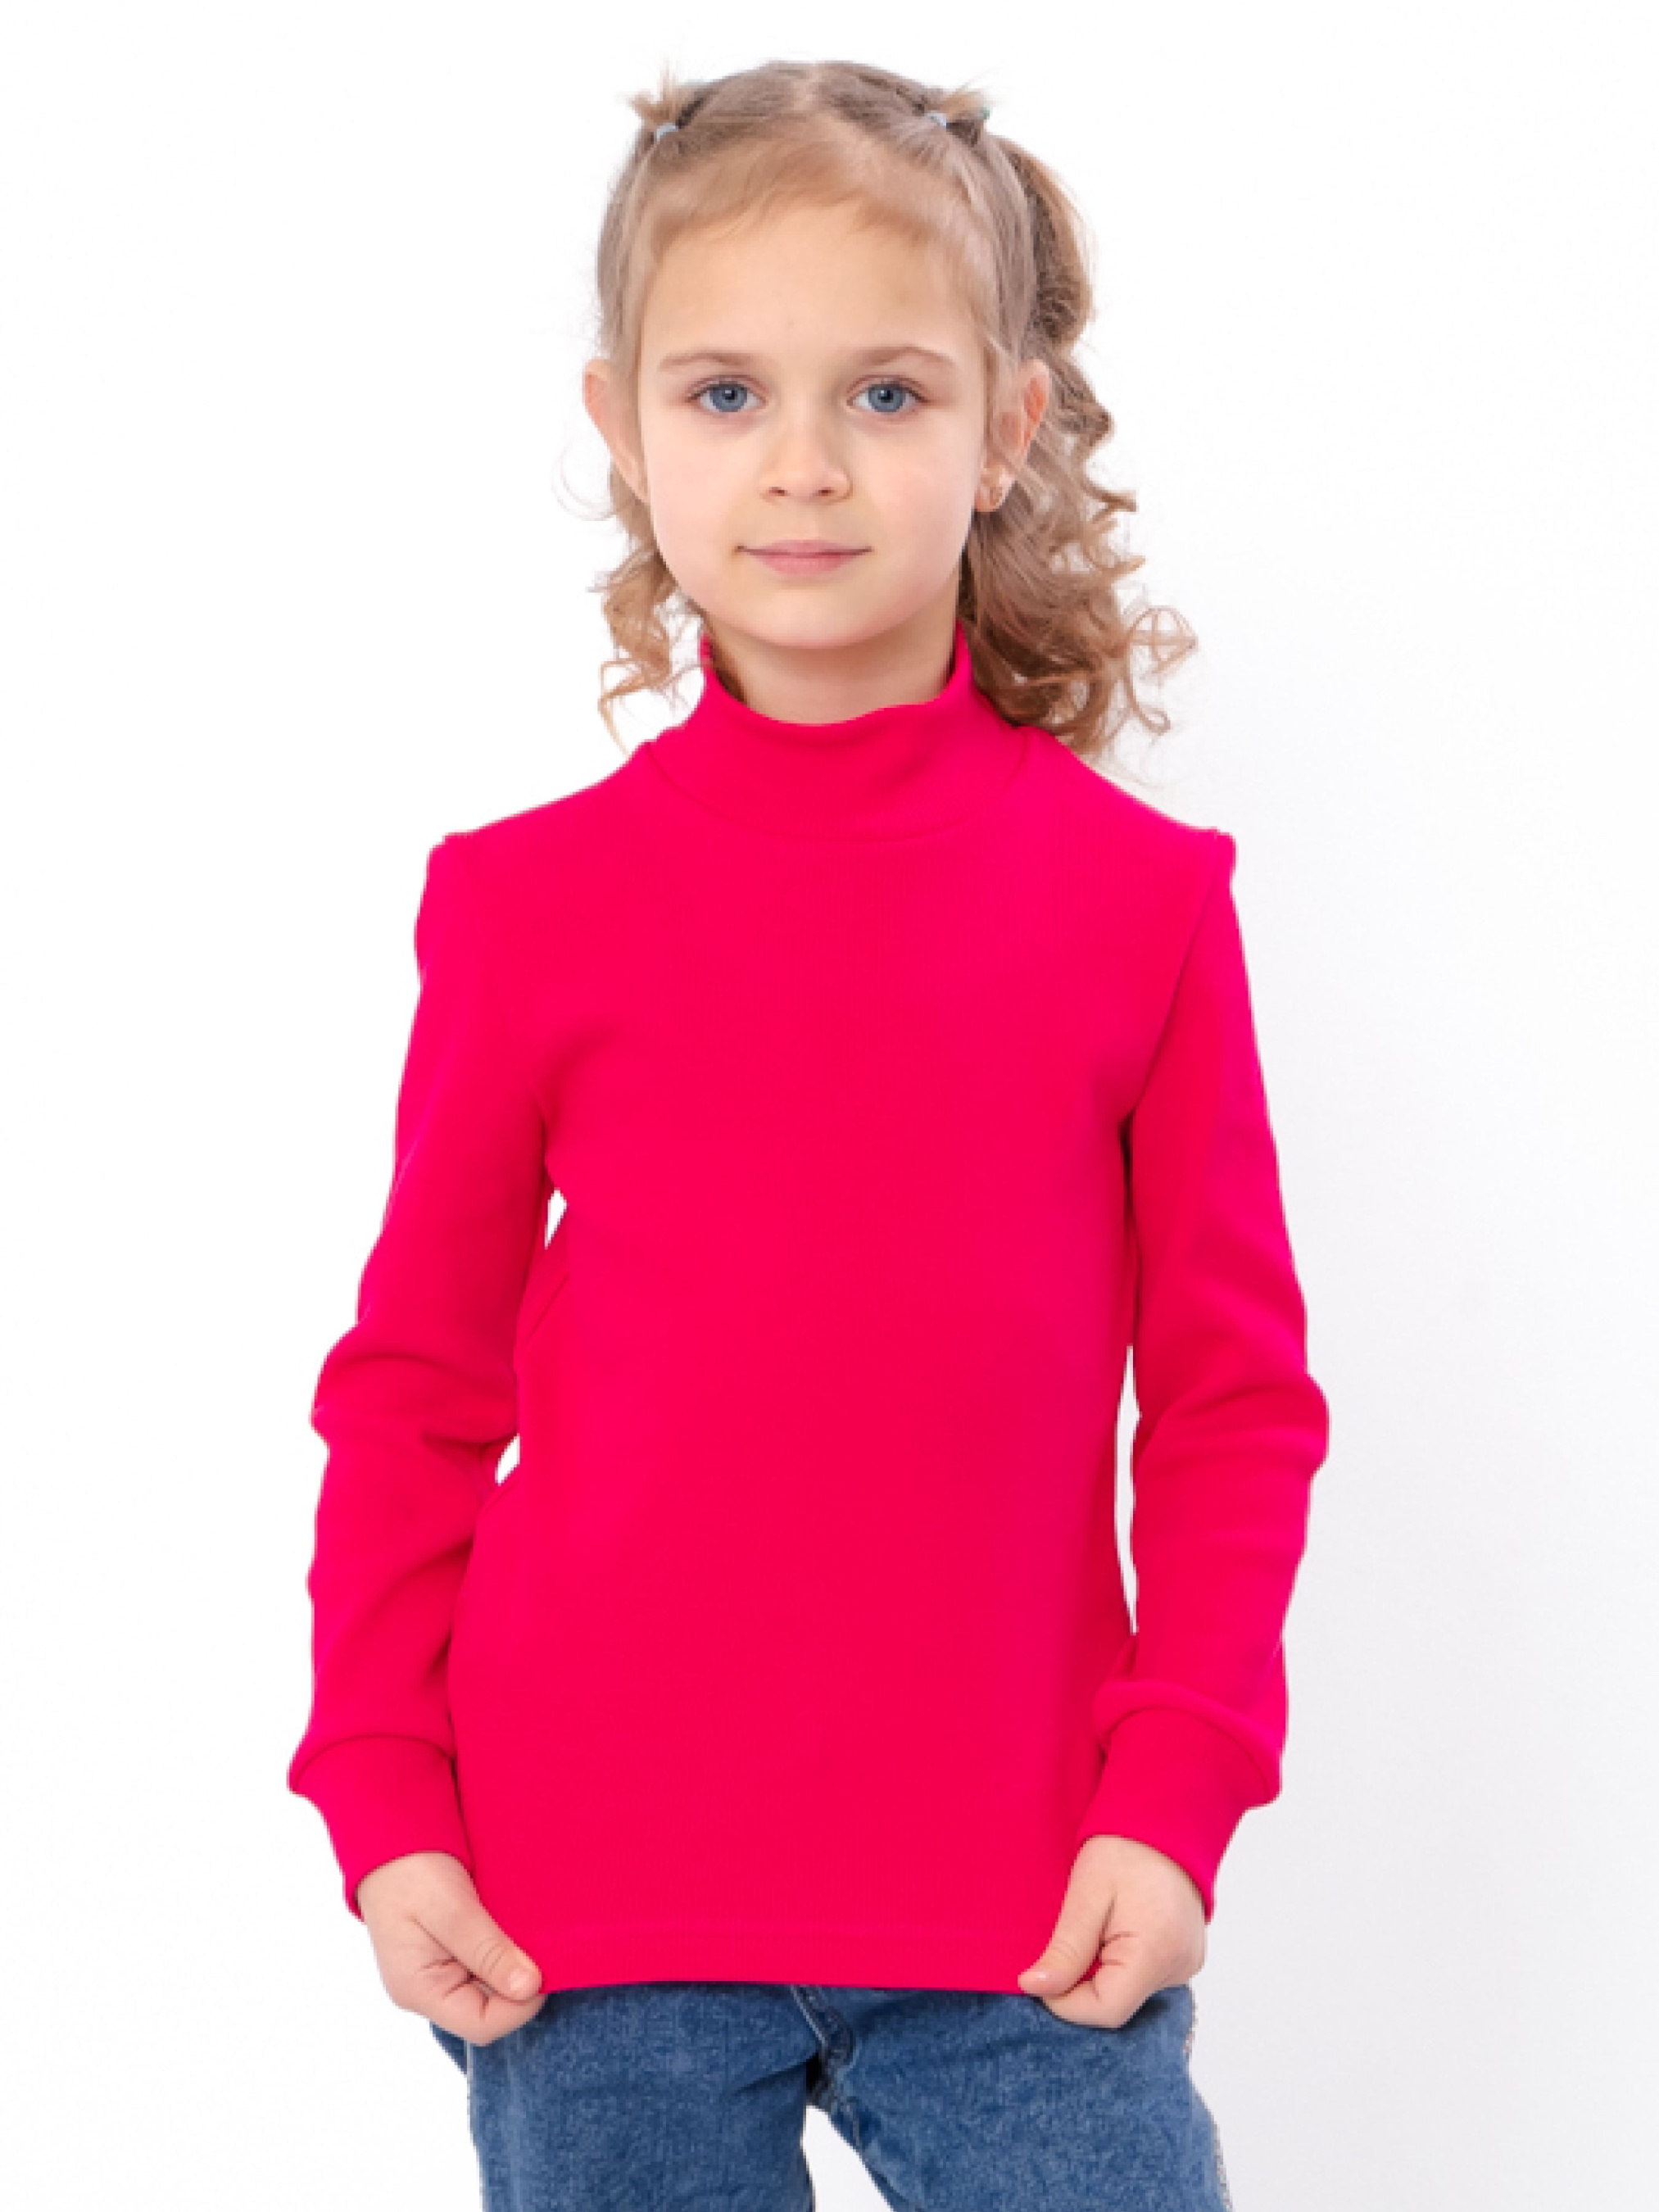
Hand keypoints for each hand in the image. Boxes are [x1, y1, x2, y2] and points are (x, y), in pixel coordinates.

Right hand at [356, 1851, 546, 2045]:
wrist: (390, 1839)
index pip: (482, 2025)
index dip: (520, 2005)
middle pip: (489, 2009)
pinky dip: (504, 1952)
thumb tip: (529, 1988)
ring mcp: (438, 1975)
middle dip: (518, 1982)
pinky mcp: (449, 1956)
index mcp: (419, 1990)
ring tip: (526, 1933)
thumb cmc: (411, 1872)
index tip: (543, 1968)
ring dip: (513, 1965)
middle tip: (540, 1943)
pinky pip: (485, 1968)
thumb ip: (489, 1950)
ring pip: (491, 1989)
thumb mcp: (452, 1909)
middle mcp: (428, 1992)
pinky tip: (513, 1929)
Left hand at [1018, 1834, 1205, 2027]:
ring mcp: (1187, 1963)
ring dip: (1102, 1974)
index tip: (1042, 1976)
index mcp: (1156, 1953)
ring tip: (1094, 1931)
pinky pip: (1145, 1977)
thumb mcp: (1085, 1896)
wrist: (1164, 1817)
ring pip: (1130, 1992)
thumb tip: (1034, 1989)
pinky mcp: (1186, 1956)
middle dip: (1082, 1986)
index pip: (1106, 2010)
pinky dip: (1121, 1965)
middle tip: (1065, 1946)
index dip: (1065, 2002)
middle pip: (1118, 2004)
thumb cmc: (1124, 1849)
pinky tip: (1113, 1933)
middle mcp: (1180, 1967)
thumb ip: (1064, 1950)